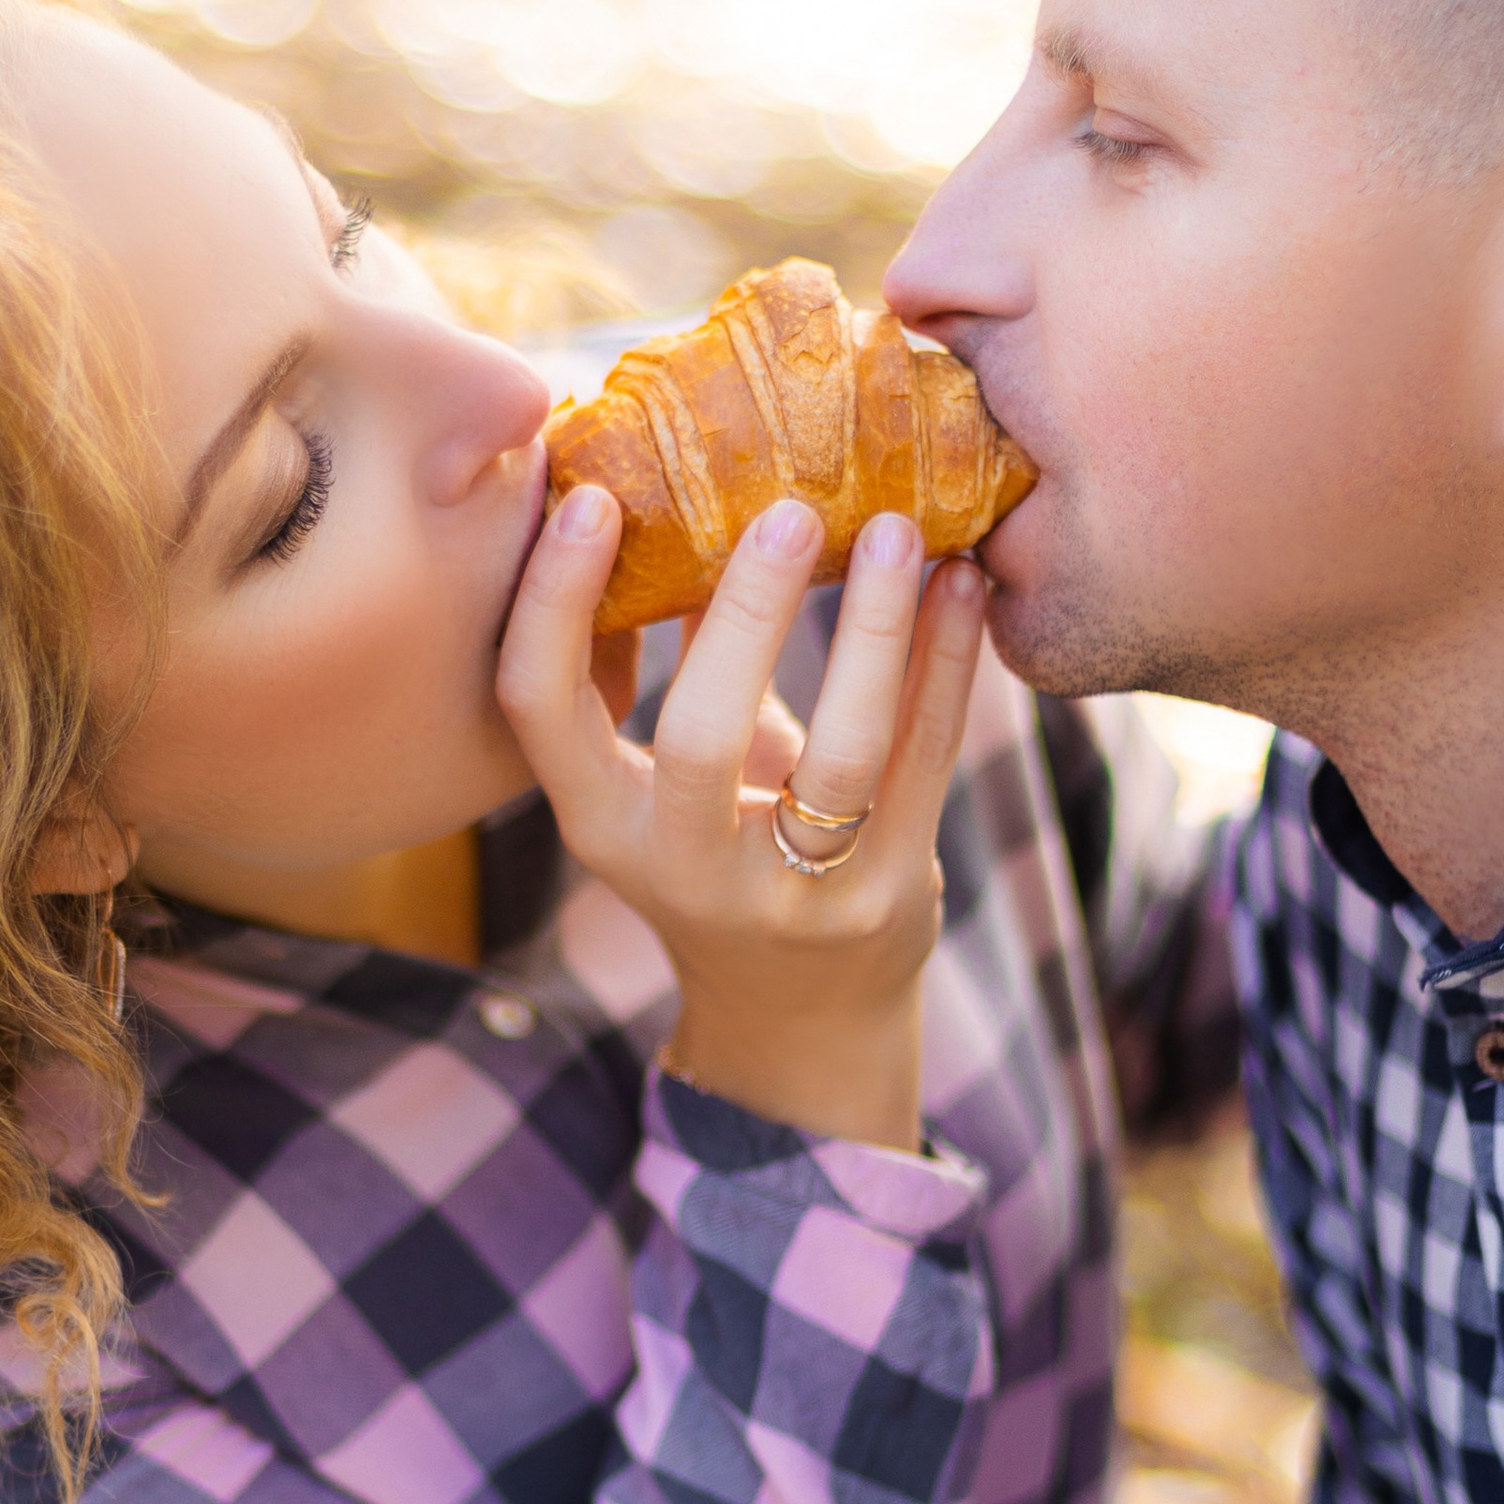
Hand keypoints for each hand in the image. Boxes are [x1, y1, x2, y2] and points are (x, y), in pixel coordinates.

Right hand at [498, 485, 986, 1151]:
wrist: (801, 1015)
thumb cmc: (721, 855)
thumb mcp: (668, 780)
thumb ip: (670, 661)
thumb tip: (671, 488)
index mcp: (602, 825)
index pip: (541, 708)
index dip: (554, 602)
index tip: (591, 498)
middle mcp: (684, 869)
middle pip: (699, 736)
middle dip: (747, 613)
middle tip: (790, 508)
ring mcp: (793, 896)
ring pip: (844, 754)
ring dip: (876, 631)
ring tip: (902, 531)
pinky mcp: (889, 895)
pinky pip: (926, 763)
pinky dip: (947, 664)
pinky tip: (962, 587)